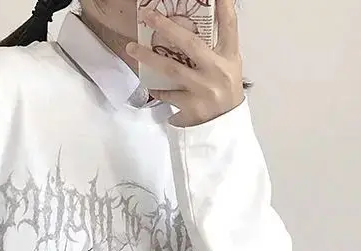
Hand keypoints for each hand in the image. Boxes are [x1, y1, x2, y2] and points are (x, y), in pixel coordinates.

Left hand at [127, 0, 244, 126]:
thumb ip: (212, 48)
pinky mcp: (191, 106)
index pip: (229, 25)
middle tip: (148, 15)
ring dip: (148, 57)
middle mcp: (217, 70)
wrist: (224, 128)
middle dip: (167, 27)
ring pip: (171, 69)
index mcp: (229, 56)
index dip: (224, 6)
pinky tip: (150, 84)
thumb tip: (187, 26)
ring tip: (131, 47)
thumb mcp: (227, 66)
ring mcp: (203, 89)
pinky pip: (167, 94)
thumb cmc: (223, 91)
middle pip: (190, 43)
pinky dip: (157, 89)